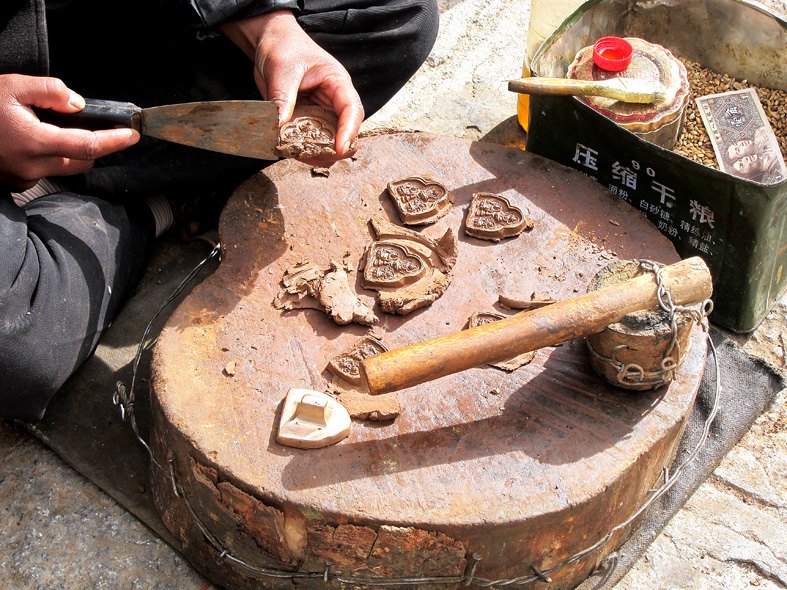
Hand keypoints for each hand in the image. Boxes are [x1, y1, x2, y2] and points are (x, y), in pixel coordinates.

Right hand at [0, 74, 139, 190]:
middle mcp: (31, 166)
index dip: (114, 141)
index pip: (87, 146)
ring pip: (64, 169)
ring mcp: (22, 179)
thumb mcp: (10, 86)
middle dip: (91, 146)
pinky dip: (48, 159)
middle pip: (81, 162)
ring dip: (69, 153)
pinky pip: (44, 173)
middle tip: (82, 125)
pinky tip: (32, 142)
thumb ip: (49, 91)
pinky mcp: (14, 184)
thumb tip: (77, 103)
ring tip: (49, 130)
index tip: (132, 135)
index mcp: (34, 142)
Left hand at [220, 11, 363, 161]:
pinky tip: (293, 152)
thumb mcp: (283, 70)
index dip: (350, 131)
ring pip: (328, 138)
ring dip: (319, 152)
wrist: (269, 41)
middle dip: (336, 148)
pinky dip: (304, 148)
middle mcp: (332, 99)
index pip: (352, 110)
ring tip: (304, 157)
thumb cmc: (283, 46)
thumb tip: (279, 126)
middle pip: (344, 130)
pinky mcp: (306, 118)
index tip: (341, 148)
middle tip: (322, 158)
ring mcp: (320, 110)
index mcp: (337, 82)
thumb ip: (283, 98)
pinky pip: (310, 138)